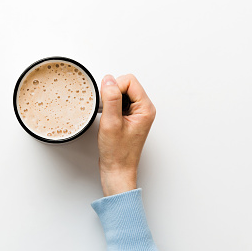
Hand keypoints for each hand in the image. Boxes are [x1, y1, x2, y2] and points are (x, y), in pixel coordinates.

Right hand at [98, 74, 155, 196]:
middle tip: (106, 110)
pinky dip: (110, 106)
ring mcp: (137, 113)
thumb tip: (109, 80)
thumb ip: (111, 99)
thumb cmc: (117, 153)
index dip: (114, 87)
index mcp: (145, 109)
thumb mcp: (111, 123)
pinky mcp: (129, 117)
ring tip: (107, 116)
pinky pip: (119, 101)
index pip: (129, 81)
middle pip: (126, 84)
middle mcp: (144, 109)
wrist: (117, 170)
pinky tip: (107, 117)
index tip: (106, 102)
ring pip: (121, 92)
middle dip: (112, 93)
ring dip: (110, 100)